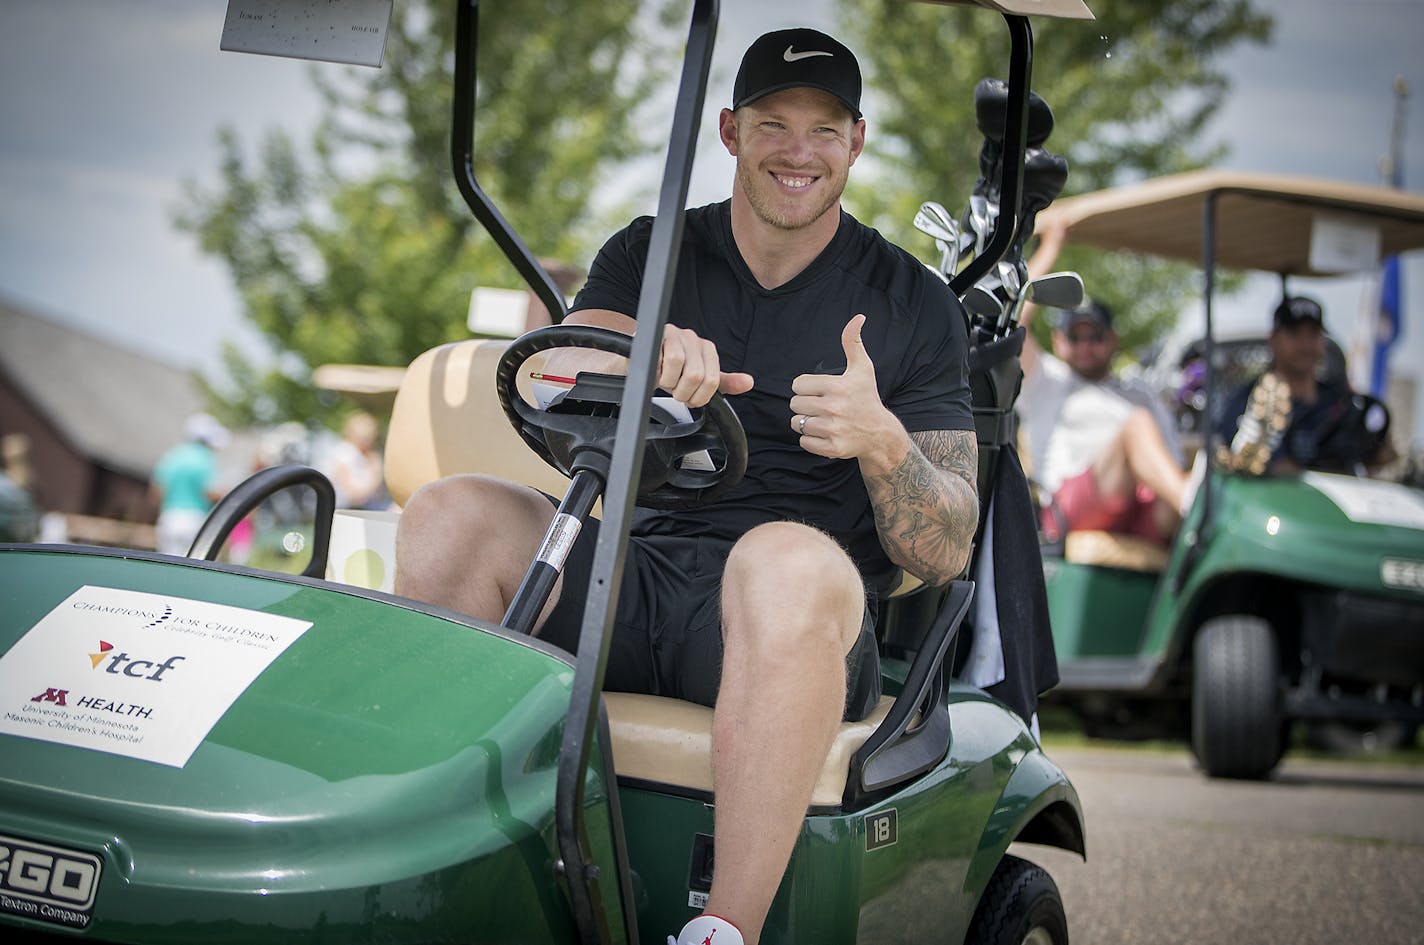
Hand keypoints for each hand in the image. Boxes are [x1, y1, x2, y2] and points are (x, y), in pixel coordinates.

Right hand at [659, 325, 753, 406]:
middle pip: (695, 375)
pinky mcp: (656, 335)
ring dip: (668, 382)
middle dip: (682, 392)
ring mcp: (675, 334)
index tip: (691, 399)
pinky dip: (657, 372)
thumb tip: (748, 382)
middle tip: (676, 392)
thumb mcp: (701, 380)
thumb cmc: (672, 372)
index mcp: (707, 350)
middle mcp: (693, 339)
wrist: (643, 364)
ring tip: (665, 381)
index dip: (699, 397)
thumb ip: (724, 383)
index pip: (712, 380)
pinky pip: (659, 356)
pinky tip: (656, 371)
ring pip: (677, 362)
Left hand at [789, 315, 901, 461]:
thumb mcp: (862, 368)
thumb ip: (853, 342)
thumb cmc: (867, 398)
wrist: (880, 433)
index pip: (797, 385)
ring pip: (797, 423)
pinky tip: (826, 433)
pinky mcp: (831, 447)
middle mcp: (834, 407)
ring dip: (806, 422)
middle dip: (805, 405)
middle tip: (822, 407)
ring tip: (824, 420)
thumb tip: (858, 317)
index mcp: (836, 386)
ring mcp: (832, 429)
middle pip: (794, 404)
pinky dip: (811, 440)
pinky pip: (804, 442)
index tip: (822, 391)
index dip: (807, 388)